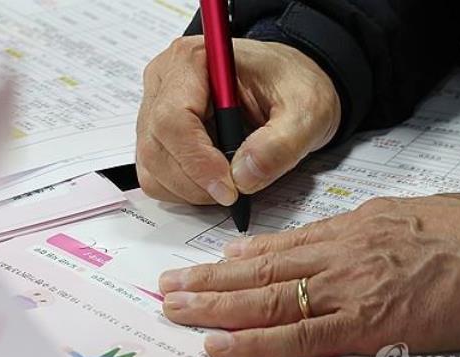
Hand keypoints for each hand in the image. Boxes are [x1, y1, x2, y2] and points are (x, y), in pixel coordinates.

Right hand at [136, 37, 340, 205]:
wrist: (291, 86)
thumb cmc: (293, 86)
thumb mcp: (307, 111)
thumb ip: (280, 144)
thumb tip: (243, 178)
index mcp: (195, 60)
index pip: (173, 118)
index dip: (197, 162)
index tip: (230, 189)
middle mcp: (166, 80)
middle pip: (156, 147)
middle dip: (196, 182)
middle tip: (236, 193)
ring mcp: (157, 108)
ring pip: (152, 166)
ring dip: (189, 189)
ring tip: (231, 183)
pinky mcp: (159, 134)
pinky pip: (155, 175)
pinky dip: (183, 190)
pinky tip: (215, 181)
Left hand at [159, 194, 459, 356]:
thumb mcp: (401, 214)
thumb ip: (357, 230)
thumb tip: (324, 243)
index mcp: (348, 227)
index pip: (279, 246)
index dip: (236, 258)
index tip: (206, 264)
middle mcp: (337, 256)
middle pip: (260, 272)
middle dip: (209, 281)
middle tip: (168, 287)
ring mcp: (347, 290)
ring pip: (267, 299)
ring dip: (216, 307)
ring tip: (177, 310)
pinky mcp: (366, 324)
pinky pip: (299, 335)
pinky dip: (256, 341)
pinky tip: (221, 343)